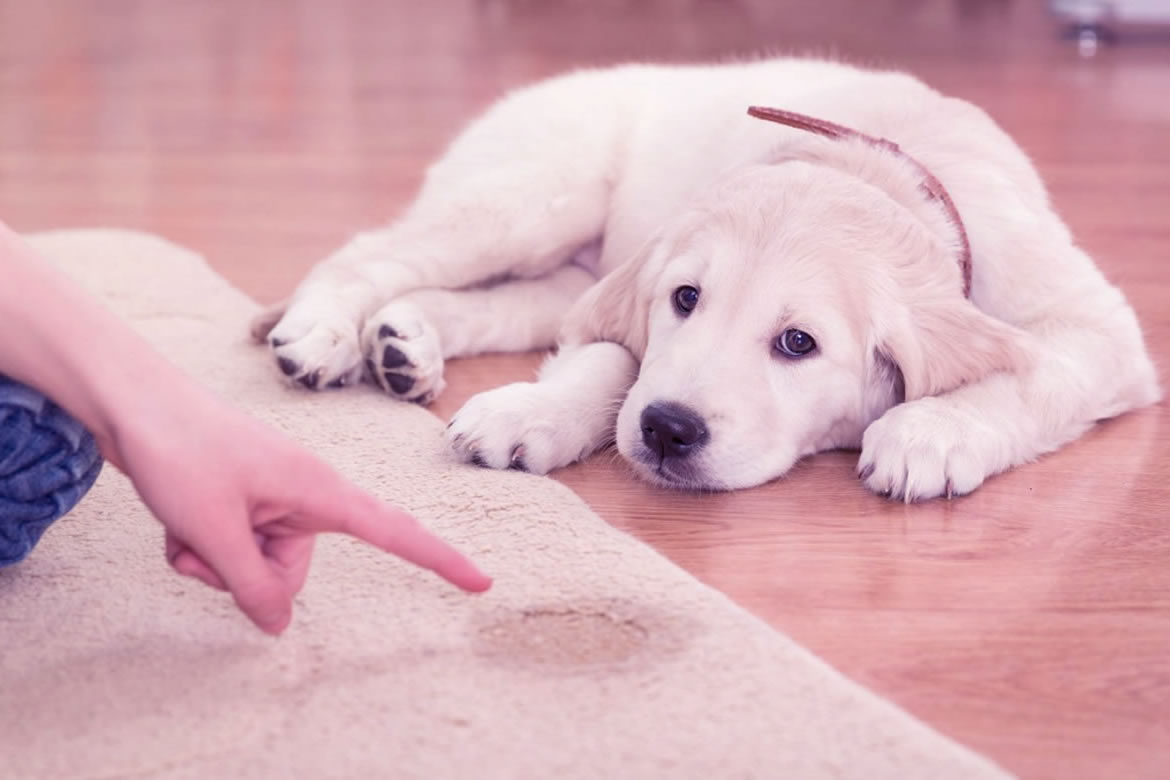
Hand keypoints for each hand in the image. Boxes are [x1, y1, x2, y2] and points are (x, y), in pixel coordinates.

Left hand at [106, 382, 490, 634]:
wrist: (134, 402)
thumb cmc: (181, 451)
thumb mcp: (213, 530)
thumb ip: (250, 584)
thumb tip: (277, 625)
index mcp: (319, 490)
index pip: (394, 531)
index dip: (439, 559)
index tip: (482, 582)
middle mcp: (304, 496)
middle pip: (291, 572)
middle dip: (243, 575)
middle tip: (204, 542)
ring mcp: (272, 498)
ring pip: (254, 565)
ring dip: (213, 560)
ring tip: (184, 523)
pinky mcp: (245, 500)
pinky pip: (232, 548)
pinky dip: (200, 547)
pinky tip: (176, 520)